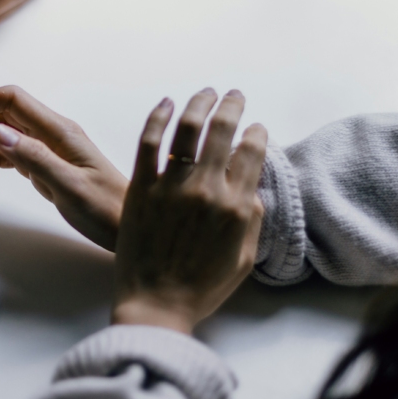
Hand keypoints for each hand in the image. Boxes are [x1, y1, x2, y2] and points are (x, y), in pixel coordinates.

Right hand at [0, 86, 126, 250]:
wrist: (129, 227)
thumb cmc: (106, 210)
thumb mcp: (69, 187)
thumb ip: (34, 159)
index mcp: (60, 131)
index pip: (12, 100)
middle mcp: (55, 134)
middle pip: (5, 111)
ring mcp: (52, 149)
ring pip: (7, 130)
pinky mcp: (50, 166)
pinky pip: (15, 152)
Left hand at [112, 89, 266, 334]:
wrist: (156, 305)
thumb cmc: (201, 288)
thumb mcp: (244, 258)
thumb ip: (252, 219)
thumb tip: (252, 187)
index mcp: (236, 207)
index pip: (252, 153)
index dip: (256, 134)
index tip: (256, 127)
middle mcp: (206, 189)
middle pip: (223, 131)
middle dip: (232, 106)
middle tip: (234, 95)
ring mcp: (171, 186)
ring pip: (188, 128)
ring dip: (200, 103)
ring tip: (206, 92)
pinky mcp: (141, 187)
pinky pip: (148, 142)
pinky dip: (158, 117)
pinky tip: (166, 103)